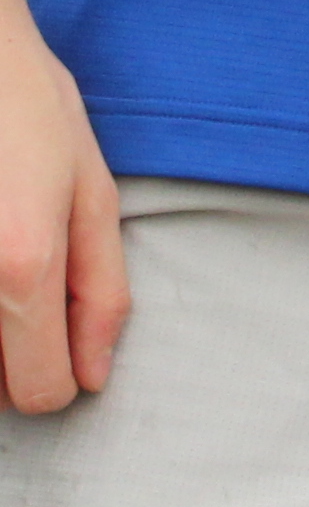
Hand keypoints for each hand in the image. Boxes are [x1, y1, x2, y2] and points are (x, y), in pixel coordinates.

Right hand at [0, 11, 127, 413]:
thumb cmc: (28, 112)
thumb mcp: (92, 190)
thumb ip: (101, 291)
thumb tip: (94, 375)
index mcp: (22, 268)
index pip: (39, 394)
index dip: (60, 375)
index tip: (60, 336)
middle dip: (11, 355)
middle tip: (18, 276)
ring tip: (1, 251)